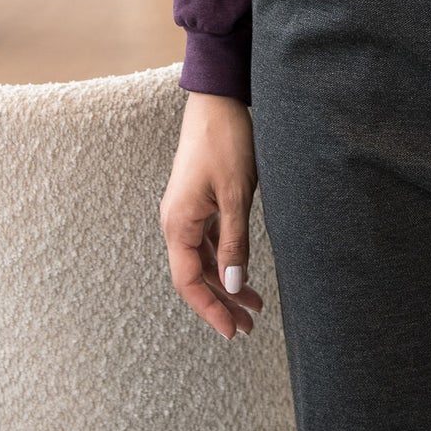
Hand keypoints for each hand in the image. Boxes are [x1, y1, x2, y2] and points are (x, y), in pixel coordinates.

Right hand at [160, 91, 265, 340]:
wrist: (217, 100)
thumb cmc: (225, 142)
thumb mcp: (235, 194)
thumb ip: (234, 240)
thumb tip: (233, 283)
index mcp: (178, 224)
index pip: (189, 281)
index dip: (210, 309)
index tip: (232, 331)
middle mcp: (176, 222)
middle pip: (196, 274)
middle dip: (222, 301)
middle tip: (249, 325)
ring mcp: (186, 212)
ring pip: (203, 258)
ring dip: (226, 281)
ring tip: (253, 304)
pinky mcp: (198, 201)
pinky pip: (208, 240)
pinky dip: (225, 257)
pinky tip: (243, 269)